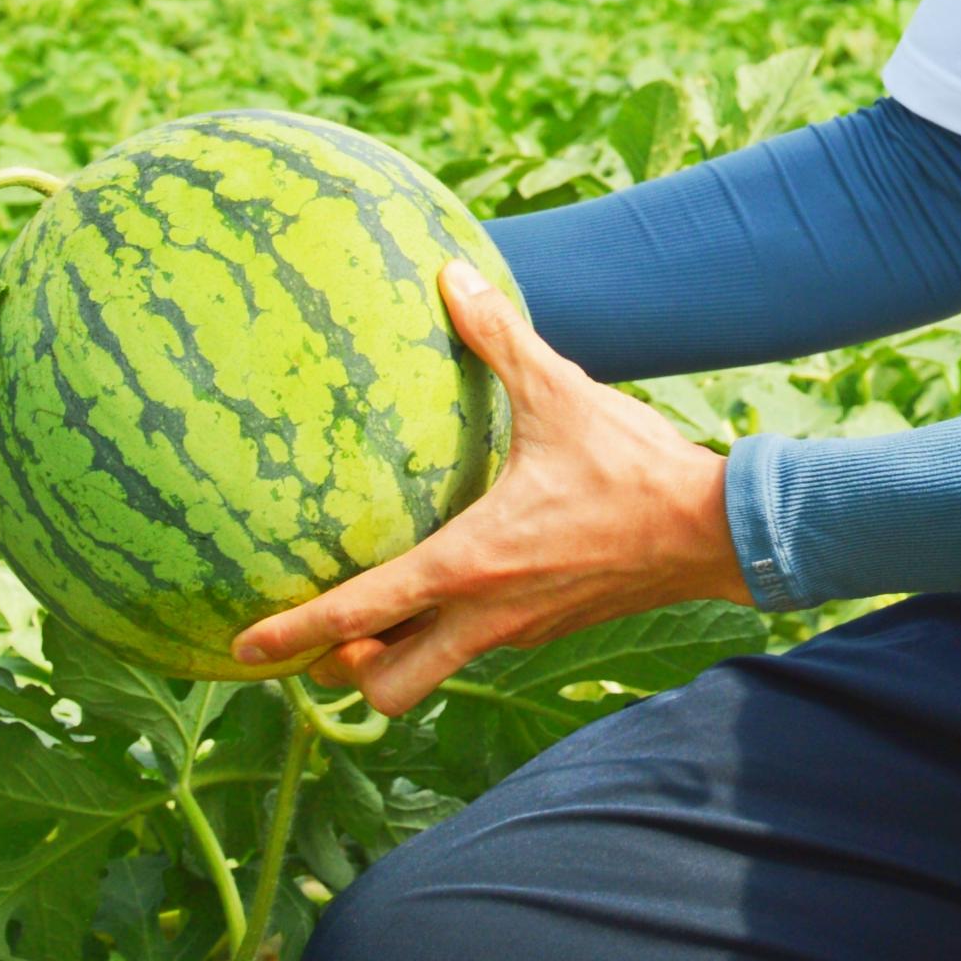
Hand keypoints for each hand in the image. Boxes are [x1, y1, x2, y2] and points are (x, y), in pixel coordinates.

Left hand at [233, 260, 748, 711]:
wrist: (715, 531)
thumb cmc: (634, 468)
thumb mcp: (561, 393)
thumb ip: (498, 337)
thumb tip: (451, 274)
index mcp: (469, 565)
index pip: (361, 613)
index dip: (295, 633)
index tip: (244, 648)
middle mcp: (484, 615)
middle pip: (386, 687)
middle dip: (341, 671)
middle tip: (315, 637)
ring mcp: (517, 630)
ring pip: (431, 675)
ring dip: (392, 657)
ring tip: (369, 616)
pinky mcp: (548, 628)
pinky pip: (475, 648)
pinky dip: (444, 634)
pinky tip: (449, 586)